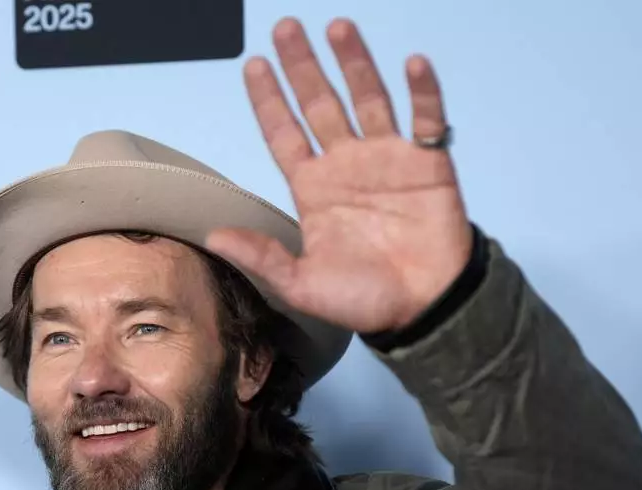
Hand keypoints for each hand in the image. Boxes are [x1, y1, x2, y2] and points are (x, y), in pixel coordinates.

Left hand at [205, 17, 473, 334]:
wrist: (424, 309)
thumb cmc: (366, 301)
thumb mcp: (303, 285)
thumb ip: (262, 258)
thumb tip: (213, 237)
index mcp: (314, 189)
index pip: (284, 133)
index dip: (269, 99)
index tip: (253, 65)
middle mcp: (347, 165)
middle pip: (320, 103)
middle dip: (303, 66)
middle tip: (286, 28)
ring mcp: (388, 159)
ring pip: (367, 98)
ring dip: (354, 63)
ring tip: (338, 27)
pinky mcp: (428, 164)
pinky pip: (426, 119)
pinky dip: (422, 92)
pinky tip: (411, 64)